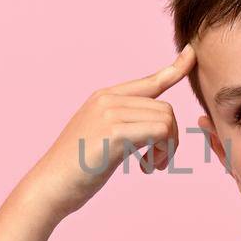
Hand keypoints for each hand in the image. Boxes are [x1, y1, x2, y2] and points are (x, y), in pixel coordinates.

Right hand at [20, 43, 196, 220]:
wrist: (48, 187)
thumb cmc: (75, 170)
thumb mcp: (101, 137)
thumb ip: (125, 124)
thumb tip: (156, 125)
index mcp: (104, 97)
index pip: (149, 80)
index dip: (175, 68)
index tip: (191, 53)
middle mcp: (108, 99)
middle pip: (166, 109)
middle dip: (170, 139)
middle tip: (155, 162)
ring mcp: (110, 113)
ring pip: (166, 121)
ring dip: (167, 149)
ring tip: (149, 165)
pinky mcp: (114, 132)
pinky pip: (160, 132)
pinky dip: (162, 153)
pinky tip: (145, 167)